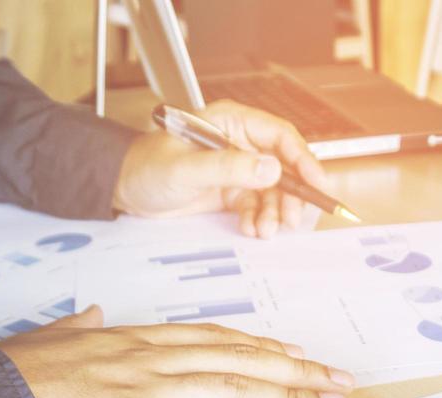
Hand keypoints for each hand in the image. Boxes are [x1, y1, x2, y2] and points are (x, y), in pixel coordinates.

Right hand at [0, 306, 353, 397]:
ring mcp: (149, 391)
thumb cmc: (6, 380)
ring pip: (237, 390)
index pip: (208, 338)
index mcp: (129, 339)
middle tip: (336, 378)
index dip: (256, 344)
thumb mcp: (47, 340)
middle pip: (237, 359)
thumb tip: (92, 311)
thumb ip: (77, 326)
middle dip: (293, 369)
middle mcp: (149, 358)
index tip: (291, 349)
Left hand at [113, 100, 333, 238]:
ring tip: (265, 230)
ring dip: (275, 213)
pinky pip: (258, 206)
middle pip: (284, 167)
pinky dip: (259, 220)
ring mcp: (237, 168)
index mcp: (232, 122)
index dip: (303, 159)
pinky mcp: (231, 191)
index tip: (316, 183)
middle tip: (291, 219)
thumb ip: (229, 167)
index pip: (280, 136)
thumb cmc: (146, 168)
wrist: (124, 190)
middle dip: (291, 195)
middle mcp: (240, 142)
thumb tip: (271, 169)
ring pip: (274, 191)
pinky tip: (252, 229)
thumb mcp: (187, 168)